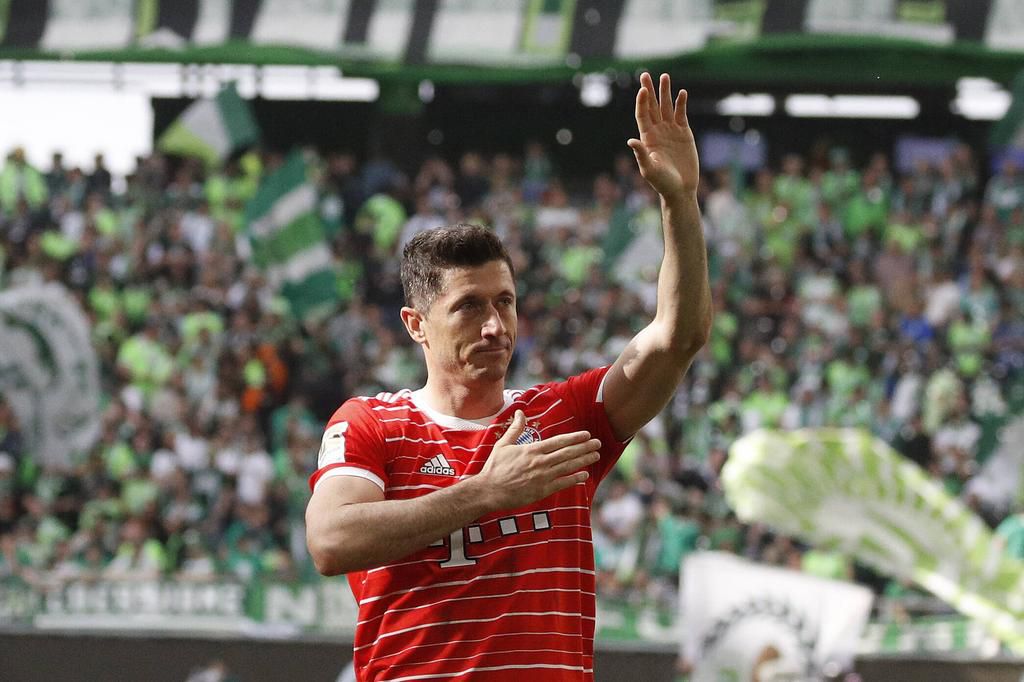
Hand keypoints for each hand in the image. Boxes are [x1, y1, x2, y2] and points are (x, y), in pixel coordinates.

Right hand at [475, 410, 600, 510]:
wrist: (489, 490)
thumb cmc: (495, 467)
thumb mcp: (503, 444)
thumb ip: (515, 428)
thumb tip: (519, 412)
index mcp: (532, 450)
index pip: (558, 442)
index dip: (574, 438)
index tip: (586, 434)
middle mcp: (540, 462)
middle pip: (567, 453)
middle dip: (584, 447)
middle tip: (598, 443)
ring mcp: (542, 477)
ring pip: (568, 467)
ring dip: (583, 461)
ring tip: (596, 456)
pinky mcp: (542, 490)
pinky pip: (562, 483)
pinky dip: (574, 479)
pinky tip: (584, 475)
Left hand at [628, 72, 698, 199]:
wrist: (680, 189)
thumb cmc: (662, 182)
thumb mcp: (649, 169)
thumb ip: (641, 154)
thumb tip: (631, 140)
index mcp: (647, 138)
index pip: (642, 115)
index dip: (642, 103)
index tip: (642, 90)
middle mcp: (657, 131)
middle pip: (652, 106)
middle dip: (649, 91)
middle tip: (645, 75)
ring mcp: (671, 131)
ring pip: (666, 107)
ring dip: (665, 92)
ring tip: (665, 76)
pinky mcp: (684, 133)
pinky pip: (681, 114)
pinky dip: (681, 103)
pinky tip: (681, 93)